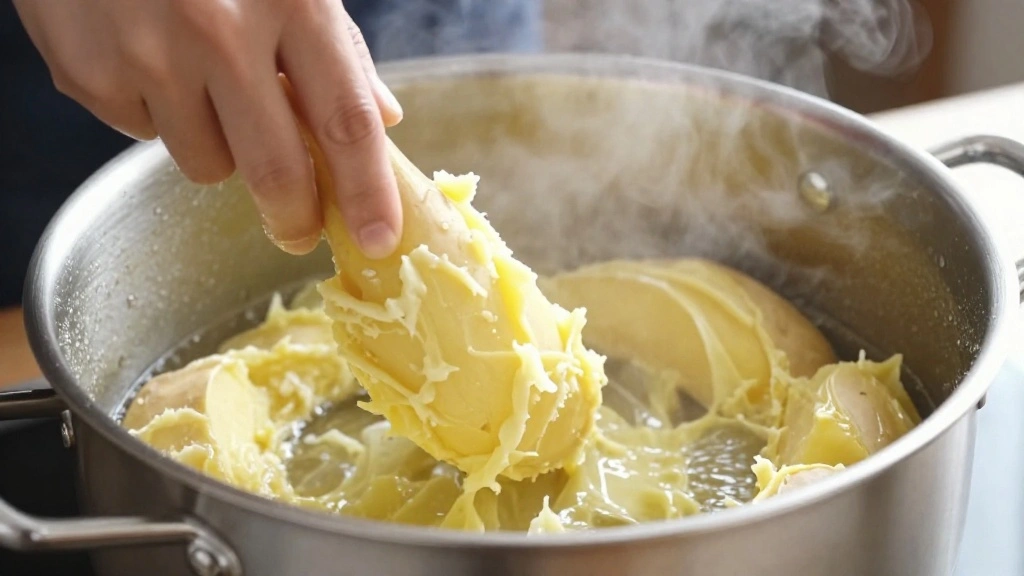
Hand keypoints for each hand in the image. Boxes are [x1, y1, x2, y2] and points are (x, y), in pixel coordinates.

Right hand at [13, 0, 403, 257]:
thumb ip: (338, 48)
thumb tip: (383, 118)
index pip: (345, 120)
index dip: (367, 191)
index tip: (380, 238)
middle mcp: (220, 32)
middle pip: (276, 170)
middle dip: (295, 217)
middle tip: (299, 230)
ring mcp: (150, 57)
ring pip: (208, 164)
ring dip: (219, 146)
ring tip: (202, 84)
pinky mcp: (91, 75)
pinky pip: (146, 137)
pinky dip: (158, 115)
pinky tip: (149, 60)